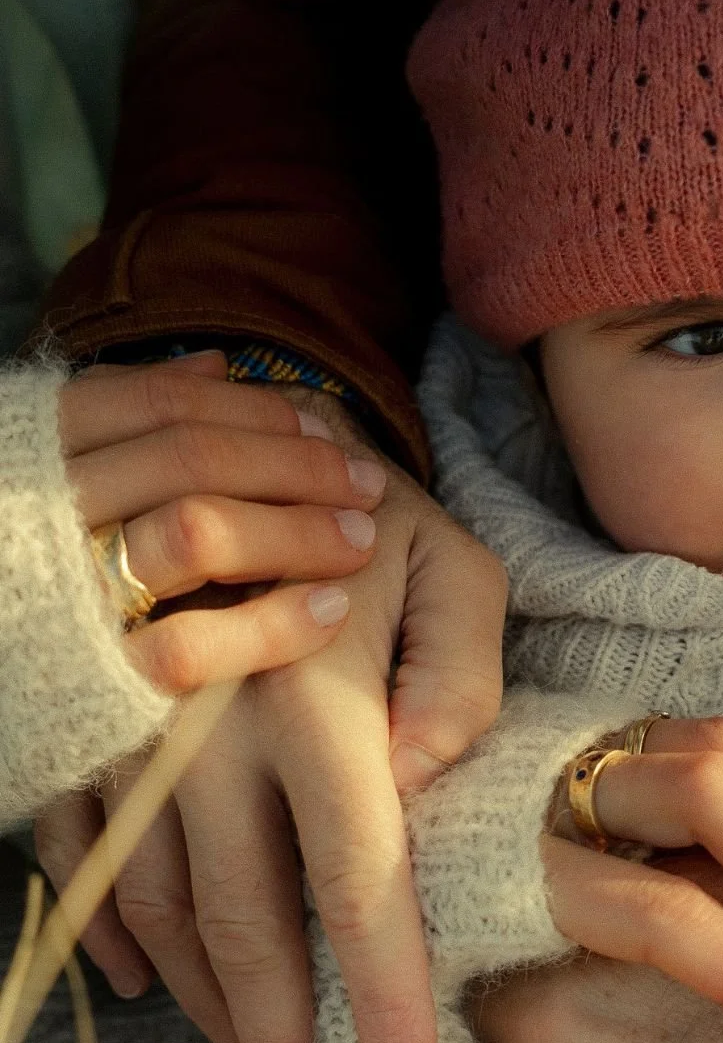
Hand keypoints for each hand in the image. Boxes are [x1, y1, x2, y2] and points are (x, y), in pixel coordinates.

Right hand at [37, 389, 508, 1042]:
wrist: (243, 447)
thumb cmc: (370, 520)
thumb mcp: (453, 569)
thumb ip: (462, 676)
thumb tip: (425, 780)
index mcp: (314, 703)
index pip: (357, 877)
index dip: (379, 985)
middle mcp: (211, 735)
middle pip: (246, 921)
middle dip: (279, 1034)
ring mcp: (138, 739)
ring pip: (163, 905)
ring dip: (205, 998)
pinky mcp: (93, 733)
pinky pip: (82, 858)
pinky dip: (114, 929)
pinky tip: (144, 978)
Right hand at [60, 351, 385, 687]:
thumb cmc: (38, 559)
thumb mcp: (58, 467)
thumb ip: (127, 413)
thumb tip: (216, 363)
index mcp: (34, 450)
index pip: (161, 404)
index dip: (255, 411)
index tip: (323, 427)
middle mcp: (45, 511)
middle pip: (191, 459)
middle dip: (297, 466)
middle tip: (368, 484)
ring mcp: (66, 593)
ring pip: (196, 532)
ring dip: (297, 531)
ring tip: (361, 539)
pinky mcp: (92, 678)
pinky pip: (189, 646)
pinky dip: (271, 624)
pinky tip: (330, 610)